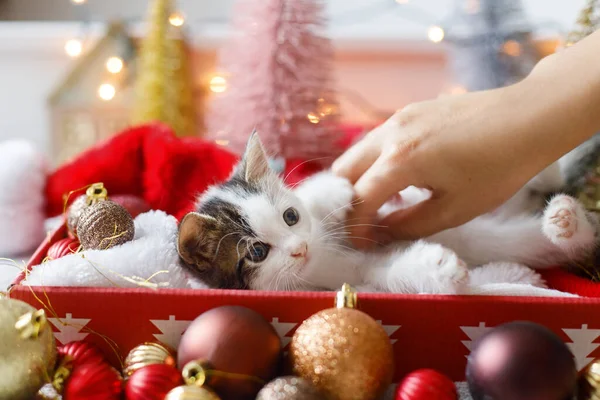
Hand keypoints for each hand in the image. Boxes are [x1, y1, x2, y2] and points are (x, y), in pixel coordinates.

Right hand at [332, 82, 549, 246]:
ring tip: (377, 204)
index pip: (358, 200)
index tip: (360, 245)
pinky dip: (374, 162)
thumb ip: (410, 225)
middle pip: (343, 171)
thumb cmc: (498, 168)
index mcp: (399, 161)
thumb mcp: (455, 209)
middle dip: (343, 201)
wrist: (528, 117)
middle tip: (359, 224)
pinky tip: (397, 178)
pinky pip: (377, 140)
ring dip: (358, 180)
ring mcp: (397, 118)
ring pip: (357, 152)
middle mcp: (389, 134)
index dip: (354, 227)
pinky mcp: (409, 111)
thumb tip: (381, 233)